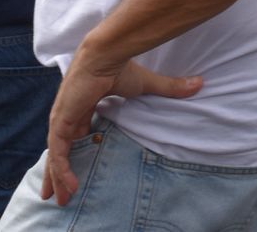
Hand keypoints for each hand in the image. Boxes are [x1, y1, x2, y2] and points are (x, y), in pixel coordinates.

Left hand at [41, 43, 201, 205]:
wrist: (106, 55)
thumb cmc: (122, 66)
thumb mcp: (146, 84)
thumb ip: (169, 88)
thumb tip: (199, 84)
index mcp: (83, 104)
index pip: (76, 131)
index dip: (76, 148)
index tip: (78, 162)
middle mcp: (69, 113)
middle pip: (62, 148)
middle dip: (59, 171)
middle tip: (61, 194)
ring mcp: (62, 118)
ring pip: (57, 155)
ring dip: (57, 178)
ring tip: (61, 200)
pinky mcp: (60, 122)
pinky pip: (58, 152)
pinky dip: (61, 170)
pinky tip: (68, 185)